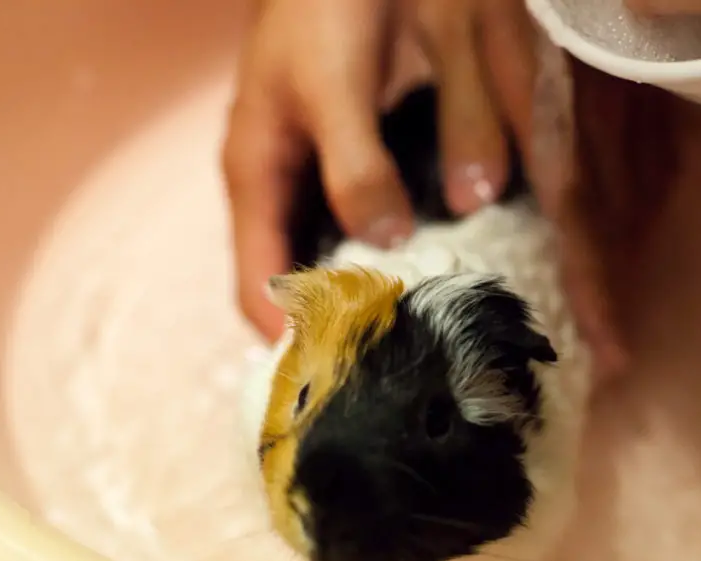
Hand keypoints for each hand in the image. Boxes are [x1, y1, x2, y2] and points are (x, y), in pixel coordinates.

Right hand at [223, 0, 538, 341]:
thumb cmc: (319, 10)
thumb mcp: (331, 88)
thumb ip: (356, 165)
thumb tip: (385, 242)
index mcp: (255, 179)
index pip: (256, 288)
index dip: (287, 341)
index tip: (338, 383)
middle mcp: (287, 191)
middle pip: (301, 287)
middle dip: (340, 328)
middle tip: (396, 369)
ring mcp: (325, 180)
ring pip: (343, 262)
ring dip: (376, 297)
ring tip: (425, 336)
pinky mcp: (367, 165)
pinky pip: (380, 230)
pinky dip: (405, 258)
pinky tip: (445, 270)